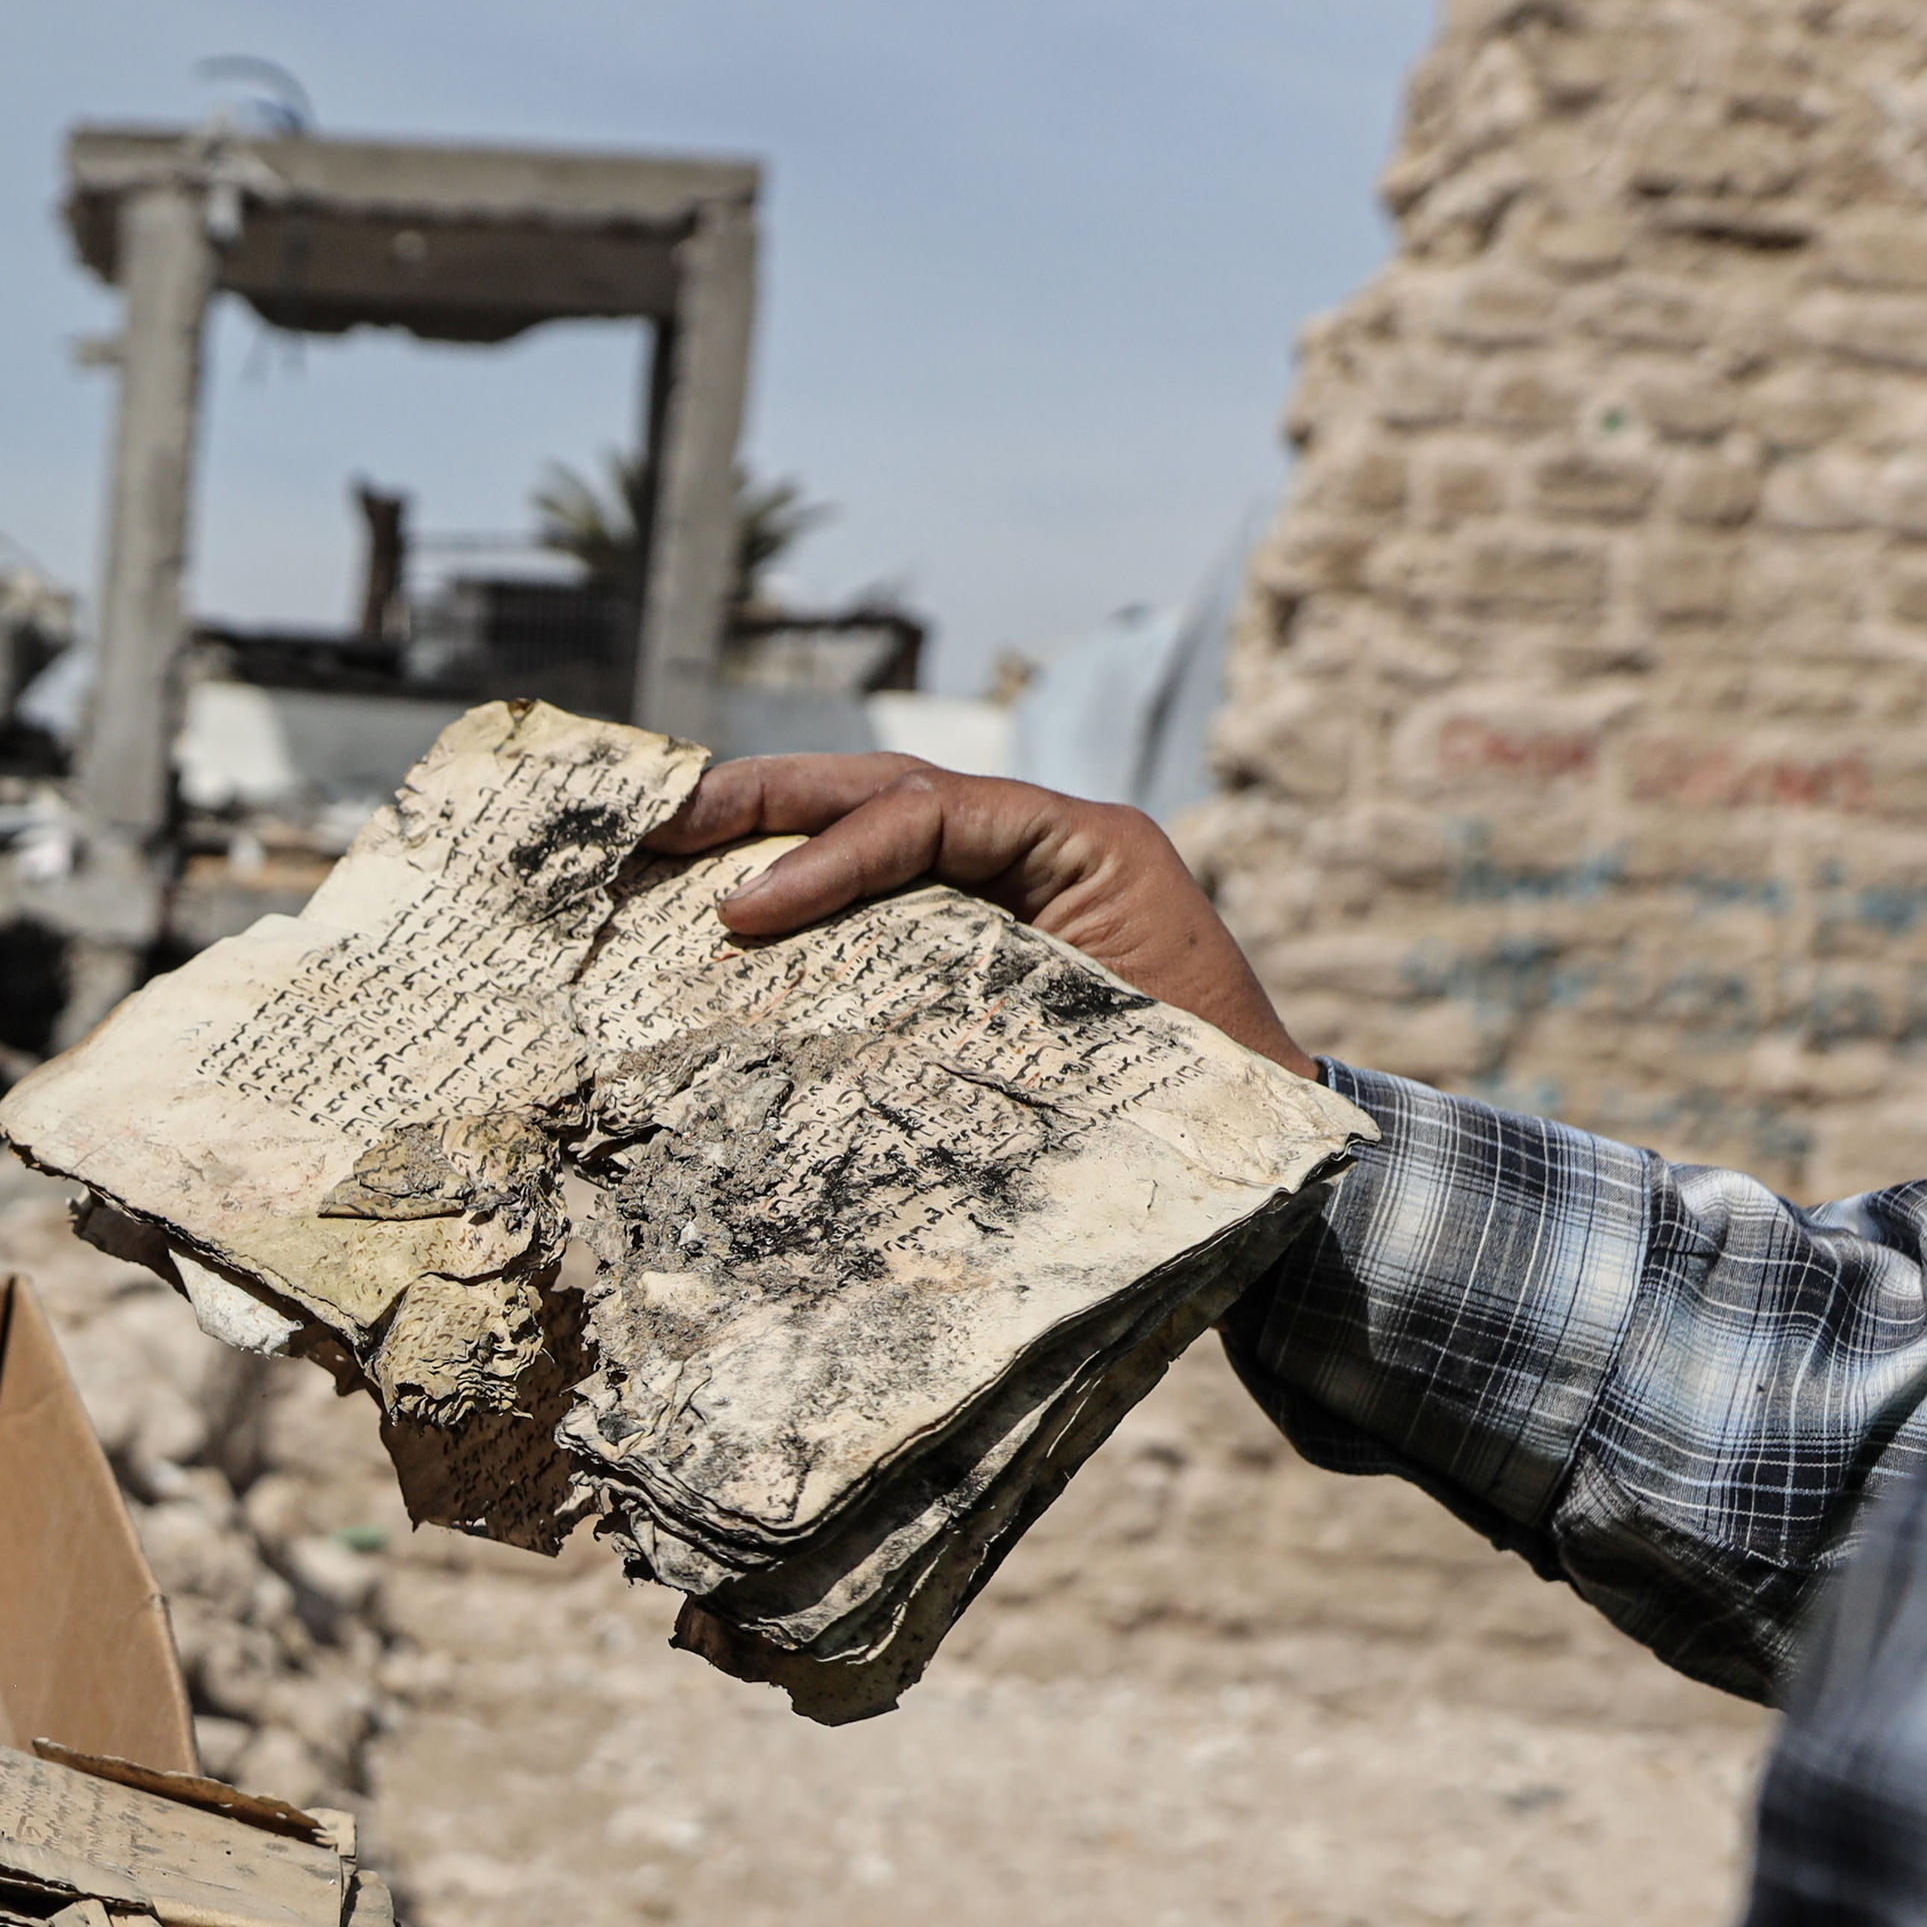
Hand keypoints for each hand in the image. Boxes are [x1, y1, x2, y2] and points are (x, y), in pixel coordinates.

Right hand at [650, 753, 1321, 1080]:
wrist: (1263, 1139)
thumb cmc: (1209, 1099)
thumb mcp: (1123, 1044)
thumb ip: (1020, 1008)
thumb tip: (868, 1035)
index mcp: (1091, 846)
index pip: (932, 812)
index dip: (828, 856)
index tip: (741, 918)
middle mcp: (1046, 842)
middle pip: (887, 786)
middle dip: (769, 801)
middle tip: (662, 822)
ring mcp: (1013, 880)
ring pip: (875, 823)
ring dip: (770, 832)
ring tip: (667, 844)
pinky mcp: (982, 930)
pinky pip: (885, 889)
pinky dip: (805, 894)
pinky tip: (727, 913)